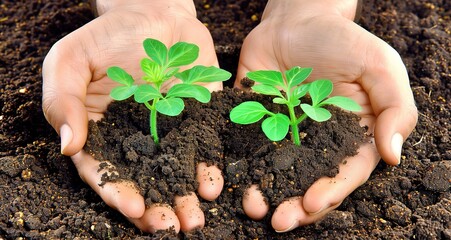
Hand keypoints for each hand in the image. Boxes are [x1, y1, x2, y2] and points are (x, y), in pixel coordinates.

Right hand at [42, 0, 222, 232]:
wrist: (153, 12)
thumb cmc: (106, 35)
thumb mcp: (71, 60)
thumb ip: (63, 101)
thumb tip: (69, 147)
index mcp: (101, 131)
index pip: (105, 169)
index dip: (117, 191)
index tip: (133, 209)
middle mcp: (136, 138)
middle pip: (144, 179)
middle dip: (156, 205)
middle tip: (170, 227)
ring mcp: (170, 130)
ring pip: (176, 170)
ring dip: (184, 196)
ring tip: (195, 220)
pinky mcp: (198, 118)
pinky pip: (205, 145)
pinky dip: (209, 166)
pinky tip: (214, 184)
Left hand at [236, 0, 417, 231]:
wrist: (296, 20)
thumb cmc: (343, 41)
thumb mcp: (379, 67)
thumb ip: (394, 108)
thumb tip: (393, 156)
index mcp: (351, 137)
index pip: (345, 173)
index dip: (331, 191)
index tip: (313, 201)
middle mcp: (316, 144)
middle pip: (308, 183)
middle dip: (295, 206)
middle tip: (279, 221)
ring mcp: (283, 136)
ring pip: (274, 174)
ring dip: (265, 194)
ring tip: (253, 206)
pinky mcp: (254, 124)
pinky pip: (244, 149)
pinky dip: (238, 167)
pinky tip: (230, 181)